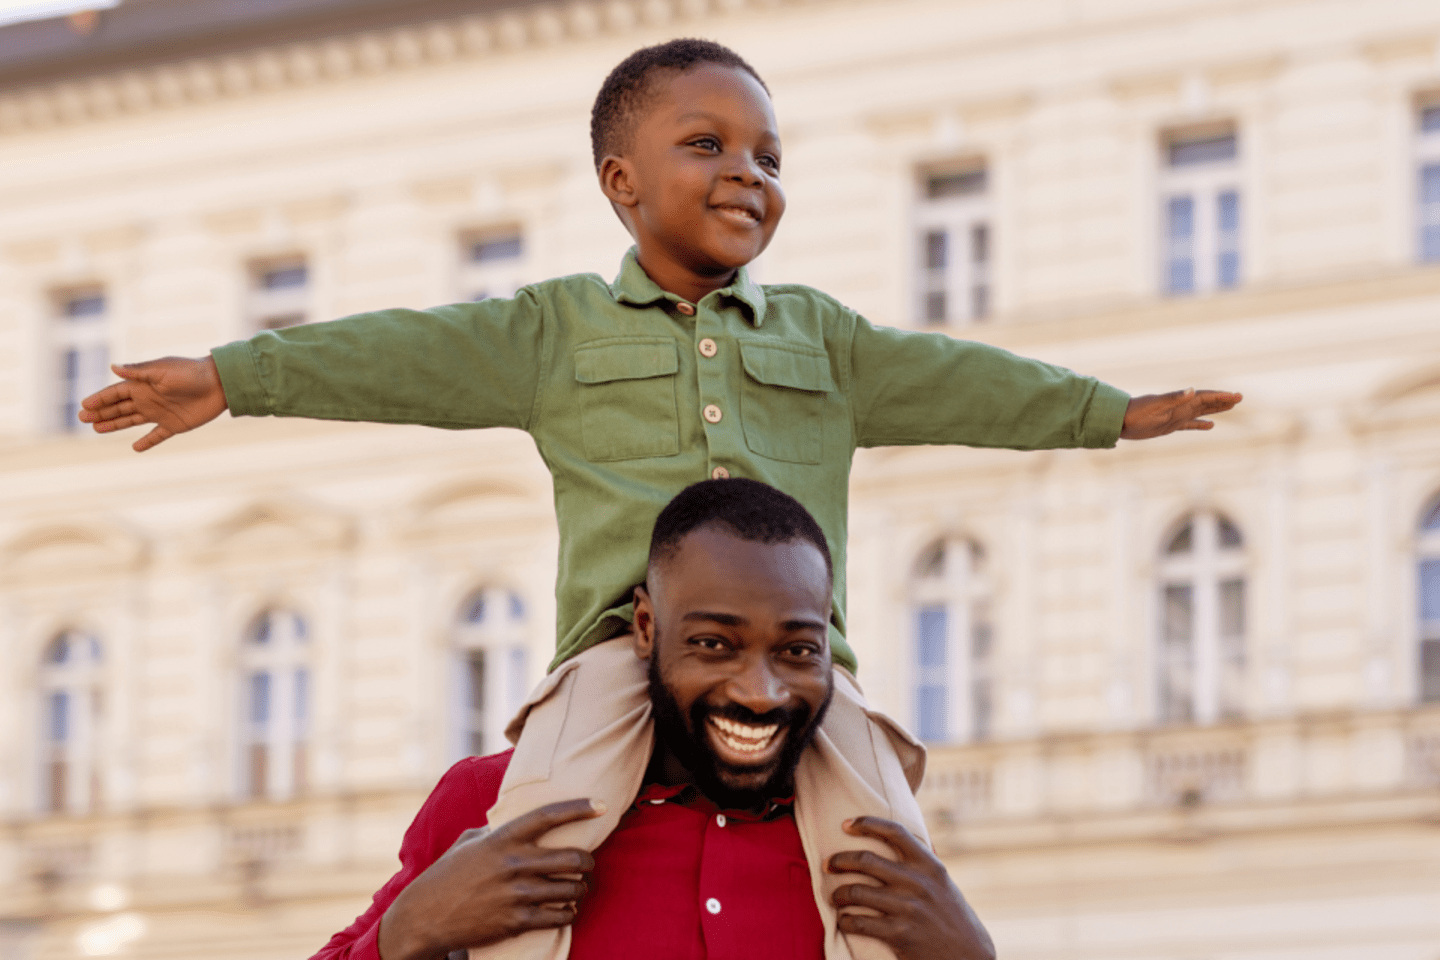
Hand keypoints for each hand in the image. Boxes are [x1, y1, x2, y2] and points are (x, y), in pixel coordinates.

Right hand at [78, 357, 227, 451]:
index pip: (115, 393)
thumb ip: (138, 372)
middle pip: (119, 407)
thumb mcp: (162, 370)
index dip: (100, 399)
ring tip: (97, 429)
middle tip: (82, 418)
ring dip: (115, 424)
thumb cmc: (190, 372)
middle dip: (101, 412)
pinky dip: (147, 442)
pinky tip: (136, 448)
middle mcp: (149, 398)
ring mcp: (161, 413)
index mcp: (143, 385)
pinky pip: (157, 435)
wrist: (219, 384)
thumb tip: (112, 367)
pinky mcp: (175, 425)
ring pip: (132, 420)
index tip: (83, 405)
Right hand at [378, 798, 603, 959]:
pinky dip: (568, 913)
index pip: (548, 816)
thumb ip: (495, 830)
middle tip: (588, 864)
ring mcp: (516, 895)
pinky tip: (565, 909)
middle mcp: (513, 864)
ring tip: (577, 888)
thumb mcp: (468, 843)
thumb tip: (513, 818)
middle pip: (573, 858)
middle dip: (588, 862)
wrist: (423, 917)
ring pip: (571, 890)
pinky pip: (559, 916)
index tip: (601, 805)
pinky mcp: (516, 922)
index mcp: (502, 839)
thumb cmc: (446, 875)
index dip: (578, 809)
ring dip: (580, 890)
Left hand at [829, 817, 994, 959]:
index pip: (894, 832)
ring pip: (856, 892)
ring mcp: (908, 908)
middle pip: (866, 860)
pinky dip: (845, 921)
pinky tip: (845, 920)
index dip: (867, 823)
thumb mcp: (942, 883)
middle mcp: (918, 883)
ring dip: (838, 894)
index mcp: (929, 865)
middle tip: (828, 864)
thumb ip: (921, 862)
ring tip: (835, 897)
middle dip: (839, 860)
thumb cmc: (951, 916)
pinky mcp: (899, 934)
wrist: (969, 955)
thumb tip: (896, 839)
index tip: (846, 824)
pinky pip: (859, 922)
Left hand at [1121, 388, 1241, 439]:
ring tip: (1230, 406)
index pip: (1205, 397)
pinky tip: (1210, 426)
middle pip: (1206, 402)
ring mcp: (1176, 416)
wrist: (1120, 421)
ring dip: (1215, 409)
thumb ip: (1174, 398)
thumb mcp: (1156, 405)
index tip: (1236, 396)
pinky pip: (1190, 425)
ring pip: (1201, 412)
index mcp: (1179, 401)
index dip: (1221, 396)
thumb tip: (1192, 390)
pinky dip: (1200, 425)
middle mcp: (1180, 407)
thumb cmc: (1136, 412)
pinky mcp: (1170, 426)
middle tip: (1240, 397)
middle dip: (1223, 400)